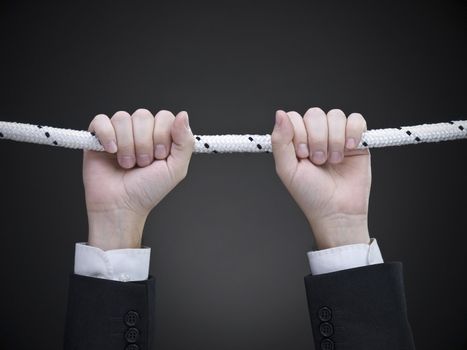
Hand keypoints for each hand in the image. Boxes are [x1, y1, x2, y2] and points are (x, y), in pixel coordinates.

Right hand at [83, 109, 193, 249]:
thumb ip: (184, 141)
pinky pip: (101, 120)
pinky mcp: (97, 137)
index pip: (164, 116)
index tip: (160, 155)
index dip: (162, 134)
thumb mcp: (176, 169)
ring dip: (127, 145)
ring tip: (127, 163)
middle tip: (142, 163)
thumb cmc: (147, 191)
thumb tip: (183, 115)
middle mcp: (139, 131)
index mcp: (159, 135)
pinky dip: (107, 135)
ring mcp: (118, 133)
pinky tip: (111, 151)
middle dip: (144, 143)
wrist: (121, 206)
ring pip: (122, 118)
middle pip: (143, 115)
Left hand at [271, 108, 370, 248]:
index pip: (295, 117)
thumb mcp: (287, 169)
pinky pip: (357, 119)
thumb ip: (280, 141)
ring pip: (335, 115)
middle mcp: (316, 134)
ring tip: (334, 160)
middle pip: (315, 114)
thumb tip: (280, 113)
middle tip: (319, 161)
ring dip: (334, 139)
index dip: (299, 133)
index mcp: (297, 140)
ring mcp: (337, 135)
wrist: (337, 211)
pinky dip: (353, 131)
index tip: (302, 155)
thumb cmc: (310, 194)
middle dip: (317, 138)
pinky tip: (350, 148)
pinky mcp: (357, 140)